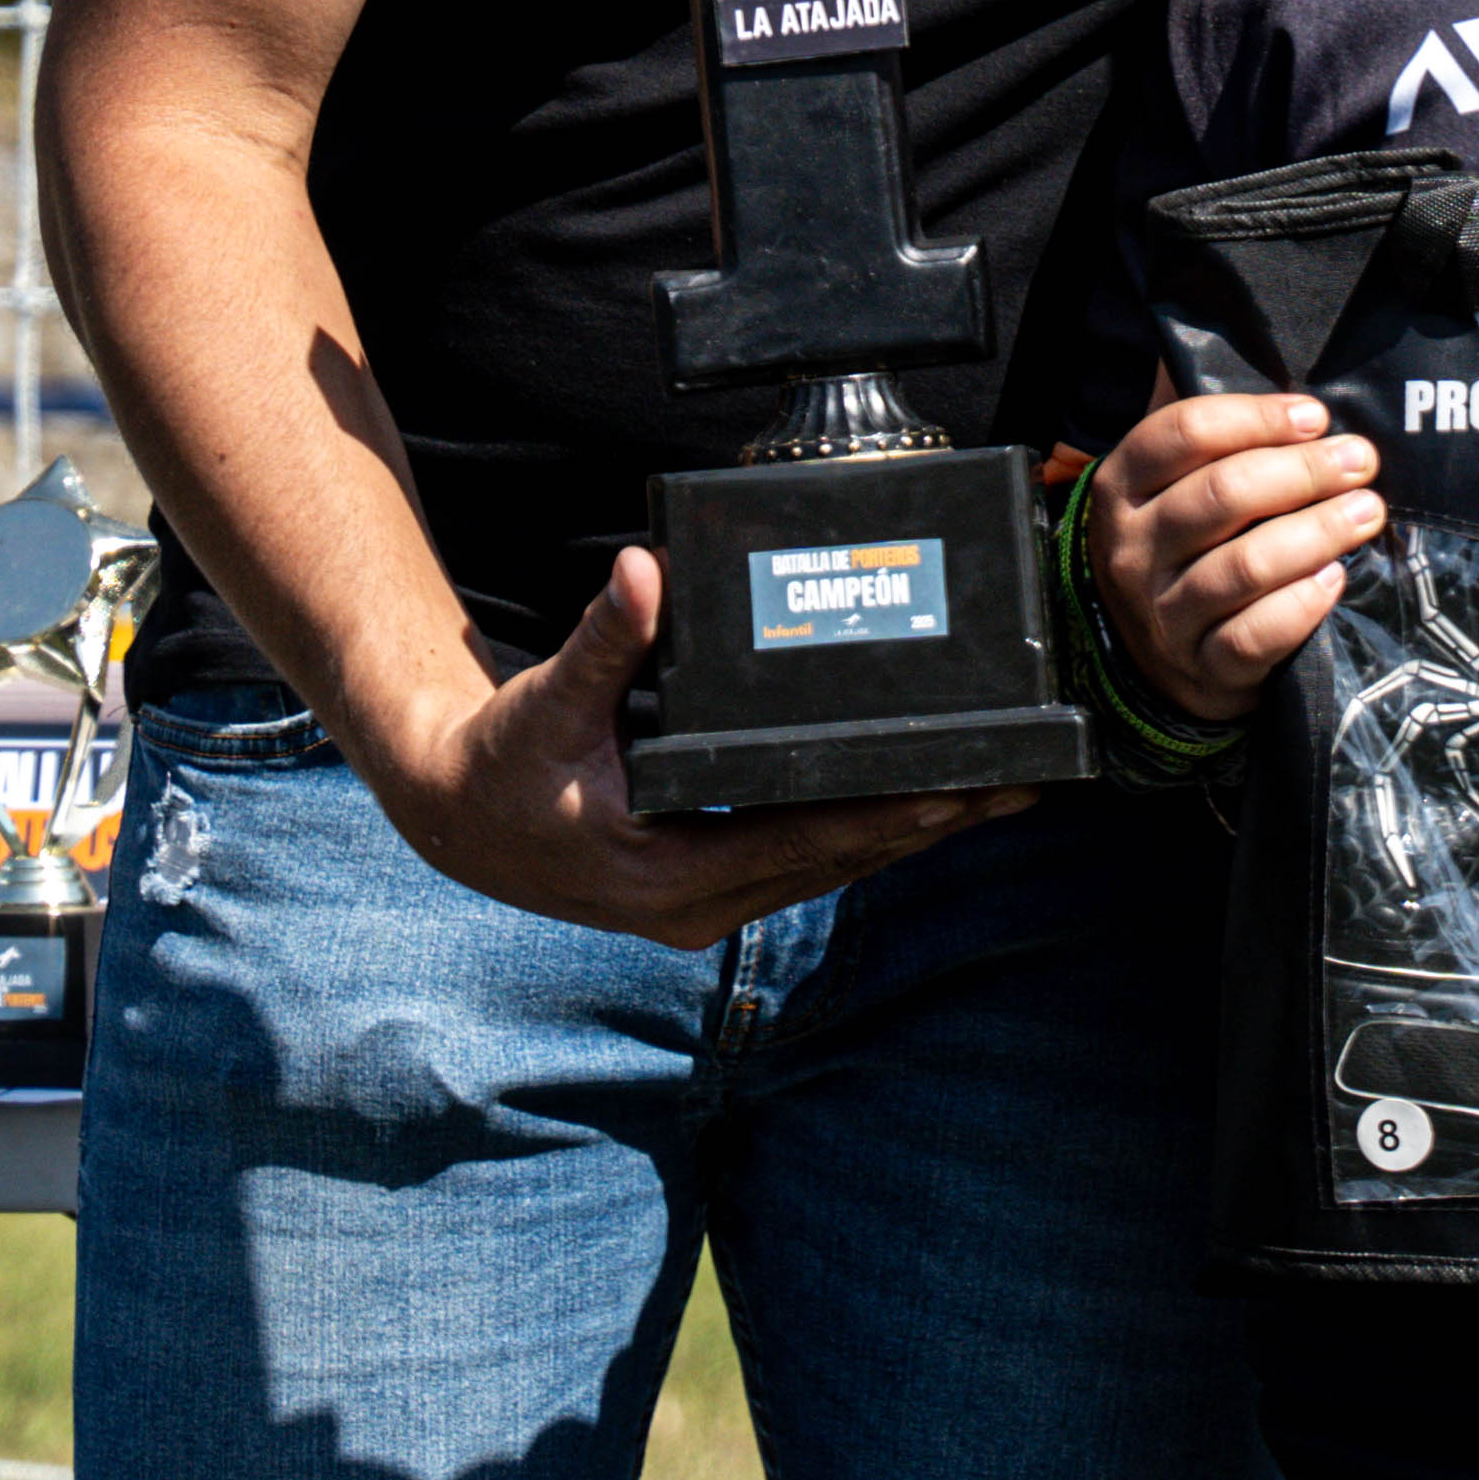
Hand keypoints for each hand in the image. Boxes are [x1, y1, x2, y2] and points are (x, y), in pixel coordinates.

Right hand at [365, 548, 1026, 951]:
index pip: (799, 841)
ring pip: (833, 870)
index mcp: (665, 875)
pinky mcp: (713, 892)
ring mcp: (708, 908)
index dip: (883, 815)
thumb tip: (644, 571)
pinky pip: (809, 863)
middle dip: (932, 824)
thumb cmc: (502, 760)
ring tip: (1001, 796)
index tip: (956, 788)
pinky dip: (870, 834)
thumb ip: (605, 639)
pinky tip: (927, 806)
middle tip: (1021, 787)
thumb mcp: (548, 700)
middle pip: (839, 863)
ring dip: (915, 834)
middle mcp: (697, 908)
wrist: (457, 819)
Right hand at [1086, 390, 1383, 726]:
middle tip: (1360, 460)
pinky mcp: (1203, 667)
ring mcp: (1164, 613)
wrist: (1157, 660)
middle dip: (1303, 473)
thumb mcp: (1165, 481)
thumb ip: (1197, 420)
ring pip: (1244, 567)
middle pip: (1221, 496)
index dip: (1256, 418)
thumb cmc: (1181, 543)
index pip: (1184, 434)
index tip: (1315, 416)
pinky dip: (1301, 605)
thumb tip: (1229, 337)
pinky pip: (1255, 635)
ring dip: (1317, 533)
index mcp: (1123, 486)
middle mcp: (1133, 549)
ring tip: (1367, 511)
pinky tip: (1335, 578)